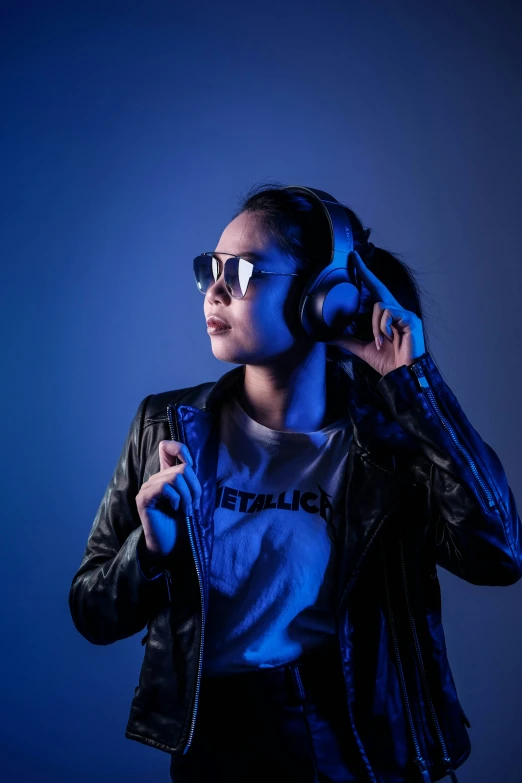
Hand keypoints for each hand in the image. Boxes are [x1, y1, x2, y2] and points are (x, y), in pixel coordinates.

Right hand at [135, 441, 201, 556]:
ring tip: (187, 510)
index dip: (180, 449)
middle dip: (194, 488)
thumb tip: (192, 464)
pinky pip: (165, 488)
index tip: (191, 464)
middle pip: (182, 468)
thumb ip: (189, 481)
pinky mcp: (144, 498)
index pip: (166, 447)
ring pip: (176, 478)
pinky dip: (176, 499)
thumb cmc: (180, 524)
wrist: (169, 546)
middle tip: (193, 505)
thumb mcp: (190, 498)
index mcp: (165, 476)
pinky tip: (176, 510)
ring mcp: (147, 488)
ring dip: (187, 496)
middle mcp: (154, 479)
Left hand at [327, 250, 425, 375]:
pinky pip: (388, 313)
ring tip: (380, 341)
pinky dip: (382, 327)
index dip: (365, 276)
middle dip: (365, 272)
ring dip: (375, 325)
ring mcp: (405, 313)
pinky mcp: (411, 319)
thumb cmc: (388, 361)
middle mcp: (397, 310)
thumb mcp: (362, 348)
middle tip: (352, 256)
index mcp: (387, 315)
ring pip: (379, 305)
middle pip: (378, 287)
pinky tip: (387, 339)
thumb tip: (329, 337)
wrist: (403, 375)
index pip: (374, 291)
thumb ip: (347, 341)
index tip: (354, 261)